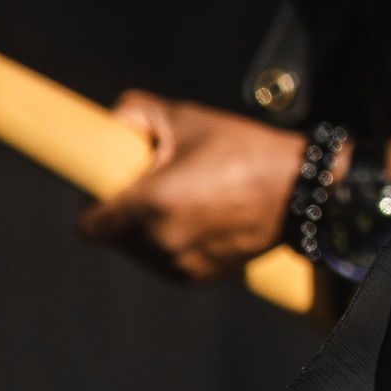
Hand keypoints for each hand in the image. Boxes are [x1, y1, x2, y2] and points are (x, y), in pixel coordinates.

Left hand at [79, 91, 305, 280]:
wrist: (302, 189)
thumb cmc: (246, 151)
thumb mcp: (189, 118)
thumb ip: (137, 113)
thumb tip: (112, 122)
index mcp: (150, 204)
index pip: (88, 225)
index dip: (95, 204)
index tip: (112, 189)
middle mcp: (160, 242)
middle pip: (114, 237)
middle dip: (128, 212)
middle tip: (159, 184)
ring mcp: (180, 265)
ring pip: (140, 251)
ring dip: (150, 230)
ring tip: (188, 199)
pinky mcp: (198, 277)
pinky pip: (167, 261)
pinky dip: (175, 244)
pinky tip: (204, 218)